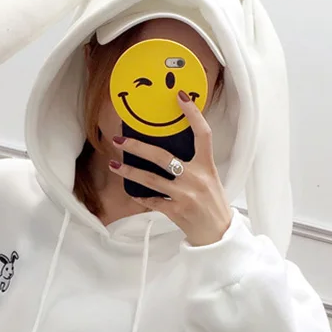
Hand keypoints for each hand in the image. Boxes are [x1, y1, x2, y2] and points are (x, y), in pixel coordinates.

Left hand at [109, 91, 232, 246]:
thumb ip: (195, 164)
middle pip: (162, 156)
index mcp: (207, 166)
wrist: (217, 234)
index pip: (202, 134)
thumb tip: (170, 149)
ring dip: (129, 172)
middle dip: (137, 147)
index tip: (179, 97)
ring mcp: (185, 195)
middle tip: (120, 140)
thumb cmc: (213, 204)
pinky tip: (132, 192)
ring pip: (150, 179)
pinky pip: (152, 201)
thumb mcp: (210, 179)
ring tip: (114, 165)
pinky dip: (141, 196)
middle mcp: (196, 178)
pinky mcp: (175, 211)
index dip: (192, 114)